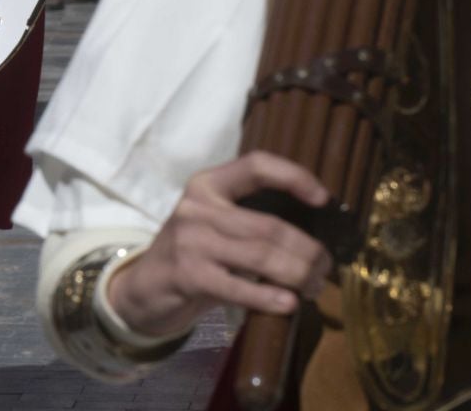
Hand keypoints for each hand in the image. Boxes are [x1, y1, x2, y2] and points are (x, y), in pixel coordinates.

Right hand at [104, 151, 332, 339]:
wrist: (145, 286)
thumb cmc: (193, 253)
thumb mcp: (214, 224)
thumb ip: (251, 220)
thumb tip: (314, 234)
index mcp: (207, 185)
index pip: (255, 166)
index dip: (293, 176)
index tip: (323, 199)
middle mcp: (197, 207)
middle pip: (270, 226)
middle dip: (308, 251)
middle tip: (325, 269)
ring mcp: (190, 240)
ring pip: (262, 256)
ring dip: (297, 275)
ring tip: (311, 287)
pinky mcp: (188, 274)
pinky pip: (240, 287)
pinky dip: (270, 297)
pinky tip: (288, 304)